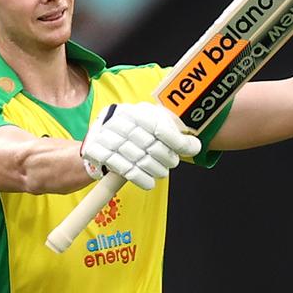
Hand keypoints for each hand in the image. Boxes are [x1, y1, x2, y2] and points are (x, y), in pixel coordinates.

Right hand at [81, 102, 200, 189]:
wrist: (102, 136)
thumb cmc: (135, 131)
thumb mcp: (154, 124)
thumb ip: (174, 133)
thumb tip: (195, 146)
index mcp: (138, 110)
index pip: (161, 127)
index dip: (177, 141)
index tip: (190, 149)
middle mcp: (121, 120)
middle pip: (151, 145)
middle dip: (166, 157)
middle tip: (171, 163)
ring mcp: (106, 135)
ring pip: (138, 158)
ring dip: (155, 169)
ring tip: (161, 172)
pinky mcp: (96, 150)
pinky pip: (123, 168)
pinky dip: (140, 178)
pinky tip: (149, 182)